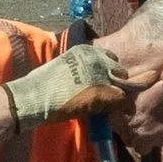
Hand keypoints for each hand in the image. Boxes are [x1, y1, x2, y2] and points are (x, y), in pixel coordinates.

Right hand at [6, 42, 129, 126]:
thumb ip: (81, 70)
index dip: (113, 70)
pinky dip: (126, 106)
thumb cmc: (44, 85)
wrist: (35, 96)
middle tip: (115, 93)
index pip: (109, 58)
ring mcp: (101, 75)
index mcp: (85, 50)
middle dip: (120, 81)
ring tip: (120, 103)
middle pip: (120, 70)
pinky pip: (122, 99)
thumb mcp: (66, 68)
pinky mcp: (103, 93)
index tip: (115, 77)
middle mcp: (96, 59)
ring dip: (123, 93)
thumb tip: (92, 81)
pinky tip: (127, 110)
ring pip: (124, 84)